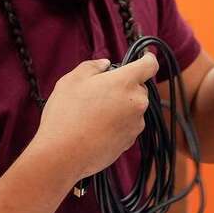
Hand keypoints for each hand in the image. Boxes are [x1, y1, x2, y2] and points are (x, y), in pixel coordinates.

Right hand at [30, 54, 157, 181]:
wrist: (63, 155)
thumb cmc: (66, 114)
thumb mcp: (72, 80)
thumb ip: (92, 66)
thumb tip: (105, 65)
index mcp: (126, 82)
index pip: (150, 65)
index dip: (147, 58)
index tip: (144, 57)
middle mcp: (137, 103)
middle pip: (139, 88)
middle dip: (124, 87)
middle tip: (99, 92)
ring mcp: (135, 124)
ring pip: (133, 108)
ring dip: (120, 107)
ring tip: (94, 114)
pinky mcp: (130, 142)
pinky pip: (127, 126)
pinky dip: (117, 124)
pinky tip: (96, 129)